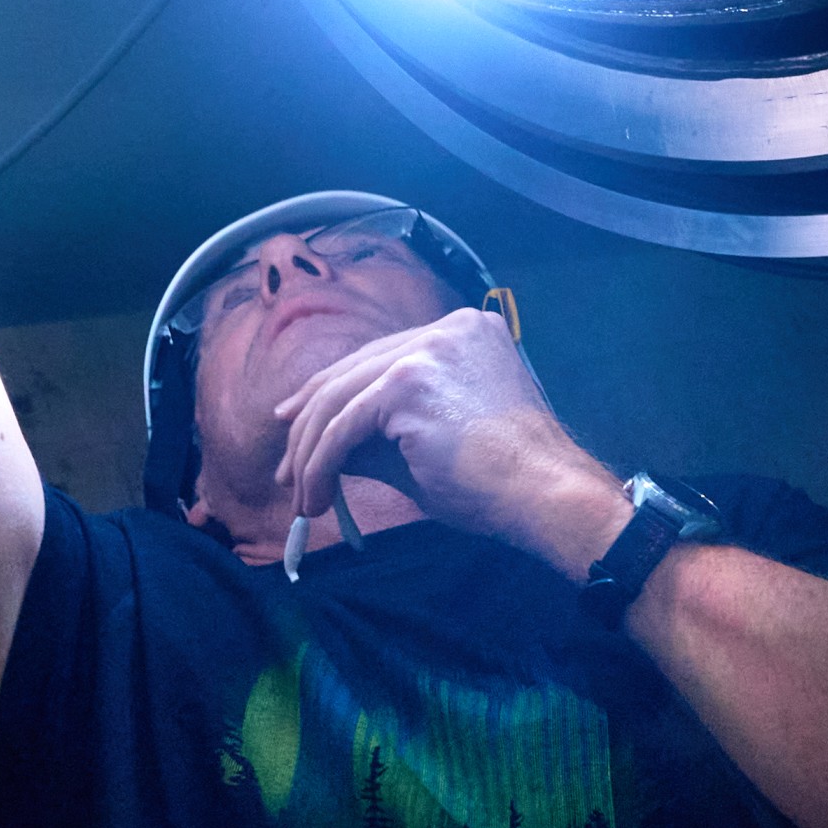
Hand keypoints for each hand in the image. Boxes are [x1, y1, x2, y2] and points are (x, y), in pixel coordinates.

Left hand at [257, 307, 630, 575]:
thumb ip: (381, 433)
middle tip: (286, 470)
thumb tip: (324, 446)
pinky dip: (321, 465)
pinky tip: (317, 498)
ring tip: (302, 499)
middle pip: (352, 371)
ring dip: (310, 454)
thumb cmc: (500, 479)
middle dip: (308, 424)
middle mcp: (447, 328)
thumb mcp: (431, 443)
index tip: (294, 423)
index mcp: (464, 331)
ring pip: (339, 400)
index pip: (378, 358)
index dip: (330, 392)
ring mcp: (427, 350)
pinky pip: (343, 428)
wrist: (541, 491)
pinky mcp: (409, 382)